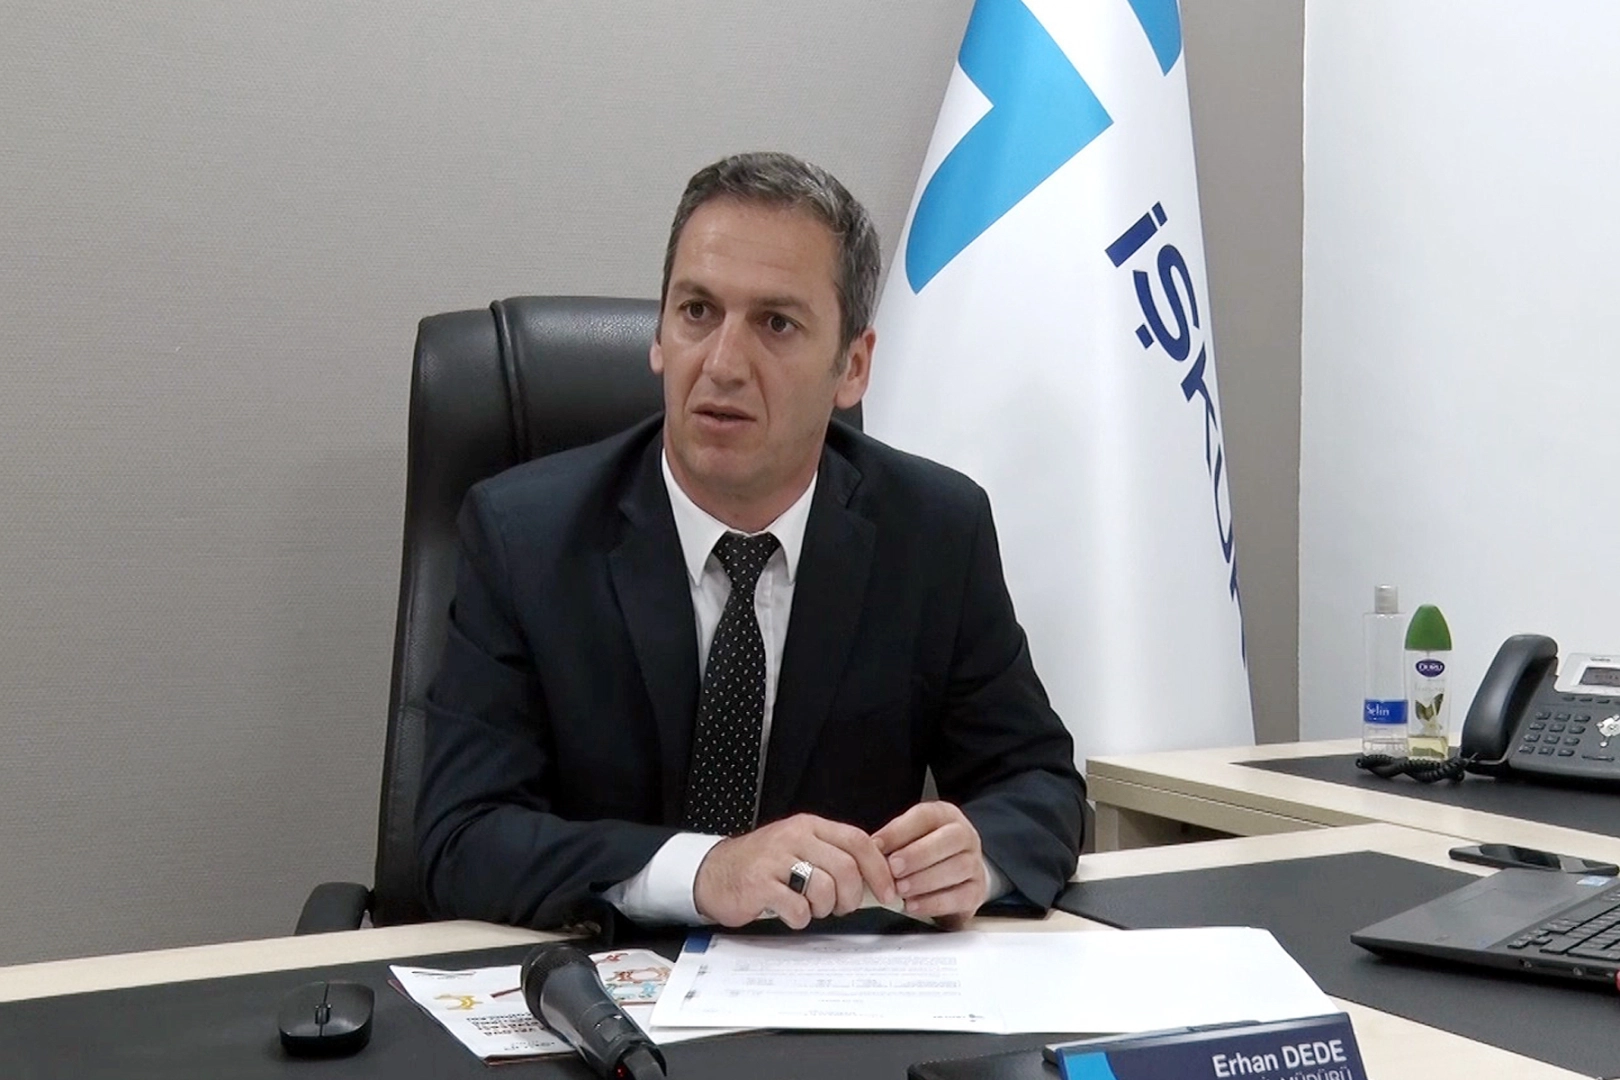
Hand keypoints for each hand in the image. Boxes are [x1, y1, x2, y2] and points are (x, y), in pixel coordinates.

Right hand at [693, 814, 898, 928]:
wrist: (715, 873)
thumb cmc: (762, 865)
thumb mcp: (799, 848)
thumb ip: (833, 855)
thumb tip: (876, 877)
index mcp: (809, 827)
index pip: (858, 841)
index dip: (879, 869)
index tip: (888, 891)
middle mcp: (794, 837)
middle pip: (845, 868)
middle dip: (851, 896)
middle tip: (842, 906)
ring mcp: (776, 859)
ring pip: (824, 889)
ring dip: (824, 908)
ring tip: (810, 908)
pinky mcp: (760, 884)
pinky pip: (797, 908)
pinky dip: (800, 919)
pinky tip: (789, 913)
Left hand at [873, 801, 988, 928]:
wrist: (958, 877)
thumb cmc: (926, 854)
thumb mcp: (910, 839)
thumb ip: (893, 842)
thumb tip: (869, 850)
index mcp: (945, 816)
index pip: (926, 816)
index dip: (900, 830)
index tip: (877, 845)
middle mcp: (965, 836)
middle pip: (949, 839)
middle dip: (918, 854)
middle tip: (893, 868)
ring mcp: (974, 864)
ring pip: (957, 868)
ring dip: (925, 880)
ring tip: (900, 889)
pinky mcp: (977, 892)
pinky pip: (960, 897)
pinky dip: (933, 902)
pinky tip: (913, 905)